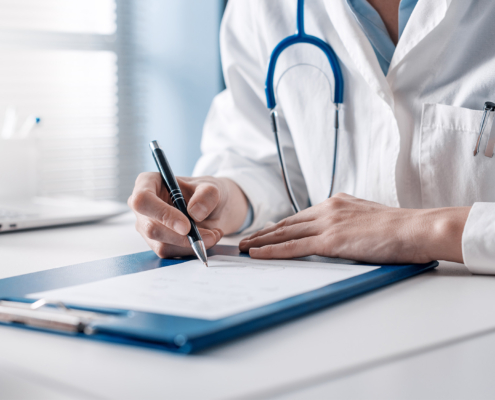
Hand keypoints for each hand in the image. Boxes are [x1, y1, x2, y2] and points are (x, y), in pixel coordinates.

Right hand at [129, 173, 247, 257]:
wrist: (212, 209)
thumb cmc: (205, 193)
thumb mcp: (212, 188)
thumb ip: (206, 196)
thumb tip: (195, 213)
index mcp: (148, 183)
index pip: (143, 200)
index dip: (163, 214)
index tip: (186, 226)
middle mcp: (143, 207)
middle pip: (151, 228)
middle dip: (181, 237)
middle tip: (209, 236)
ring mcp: (147, 227)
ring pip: (162, 245)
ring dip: (191, 244)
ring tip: (213, 235)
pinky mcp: (156, 243)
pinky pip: (171, 253)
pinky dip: (192, 249)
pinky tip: (207, 239)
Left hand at [239, 193, 469, 263]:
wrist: (416, 228)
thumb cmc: (400, 228)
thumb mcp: (369, 218)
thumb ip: (349, 222)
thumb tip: (342, 233)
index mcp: (336, 203)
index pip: (301, 216)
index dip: (280, 225)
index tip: (266, 231)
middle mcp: (328, 209)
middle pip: (287, 222)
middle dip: (264, 232)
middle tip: (246, 239)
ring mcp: (328, 223)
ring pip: (285, 232)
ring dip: (261, 241)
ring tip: (244, 247)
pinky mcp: (331, 239)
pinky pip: (294, 246)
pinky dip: (272, 250)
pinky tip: (257, 254)